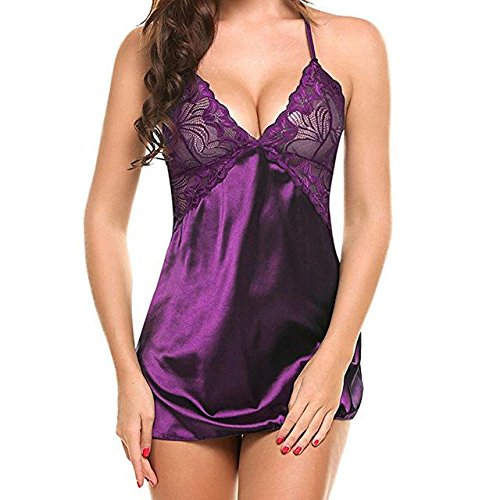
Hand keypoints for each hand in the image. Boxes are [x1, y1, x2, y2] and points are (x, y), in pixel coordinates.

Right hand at [115, 371, 157, 487]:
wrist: (129, 379)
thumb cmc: (141, 394)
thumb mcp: (149, 416)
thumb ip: (147, 437)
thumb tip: (144, 455)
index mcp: (129, 432)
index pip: (135, 459)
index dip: (140, 472)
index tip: (143, 484)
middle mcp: (122, 433)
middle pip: (132, 456)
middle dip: (142, 469)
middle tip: (152, 480)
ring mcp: (120, 428)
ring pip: (129, 450)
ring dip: (138, 461)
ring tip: (148, 471)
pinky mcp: (122, 423)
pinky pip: (128, 442)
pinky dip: (133, 451)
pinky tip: (139, 453)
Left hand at [276, 346, 348, 454]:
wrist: (334, 361)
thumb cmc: (314, 367)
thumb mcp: (299, 380)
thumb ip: (294, 398)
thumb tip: (290, 414)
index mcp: (305, 395)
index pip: (292, 417)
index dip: (285, 430)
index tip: (279, 439)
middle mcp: (316, 402)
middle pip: (302, 425)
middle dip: (292, 439)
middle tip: (285, 450)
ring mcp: (326, 405)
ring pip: (314, 428)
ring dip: (305, 441)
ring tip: (297, 451)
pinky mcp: (334, 406)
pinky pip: (327, 424)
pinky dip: (321, 434)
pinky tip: (315, 443)